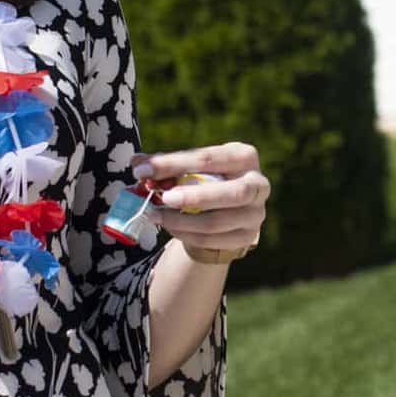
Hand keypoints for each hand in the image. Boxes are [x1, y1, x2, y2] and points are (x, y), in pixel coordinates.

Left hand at [138, 144, 269, 263]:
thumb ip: (165, 166)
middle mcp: (258, 184)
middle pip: (231, 192)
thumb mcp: (188, 168)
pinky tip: (169, 227)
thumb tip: (137, 163)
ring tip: (155, 214)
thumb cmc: (204, 180)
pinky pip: (211, 240)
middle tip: (163, 197)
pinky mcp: (246, 236)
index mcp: (244, 156)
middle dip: (193, 197)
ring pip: (217, 222)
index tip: (141, 170)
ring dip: (181, 220)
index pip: (208, 158)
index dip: (172, 164)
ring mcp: (255, 213)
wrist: (223, 211)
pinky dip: (185, 234)